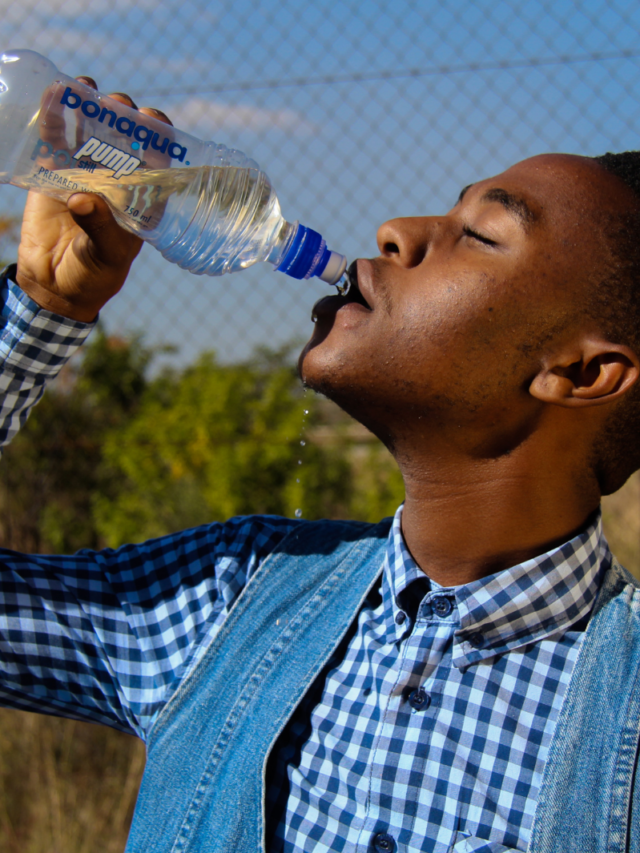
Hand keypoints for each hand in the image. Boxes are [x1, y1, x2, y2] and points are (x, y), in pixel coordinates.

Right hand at [15, 78, 172, 322]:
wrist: (54, 285)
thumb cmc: (94, 274)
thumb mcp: (105, 255)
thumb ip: (99, 227)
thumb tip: (83, 197)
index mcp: (141, 199)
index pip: (158, 160)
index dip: (158, 137)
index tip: (152, 120)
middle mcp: (117, 181)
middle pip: (125, 138)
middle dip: (123, 116)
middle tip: (117, 105)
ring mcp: (85, 174)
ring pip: (91, 131)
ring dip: (90, 107)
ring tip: (86, 87)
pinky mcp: (54, 173)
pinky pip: (55, 139)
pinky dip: (54, 117)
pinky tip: (53, 95)